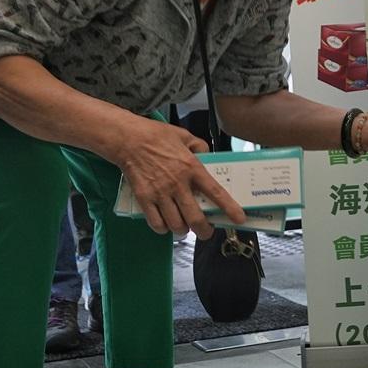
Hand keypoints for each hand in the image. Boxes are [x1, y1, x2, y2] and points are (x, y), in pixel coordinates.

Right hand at [111, 114, 245, 238]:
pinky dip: (163, 228)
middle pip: (195, 218)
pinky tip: (165, 224)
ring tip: (184, 226)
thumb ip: (200, 146)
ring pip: (176, 225)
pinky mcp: (144, 199)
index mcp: (191, 167)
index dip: (229, 208)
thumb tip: (207, 156)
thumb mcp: (184, 135)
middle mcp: (178, 183)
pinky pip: (157, 223)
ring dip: (183, 230)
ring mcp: (160, 193)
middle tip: (206, 232)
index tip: (239, 218)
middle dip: (204, 231)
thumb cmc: (156, 136)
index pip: (215, 192)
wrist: (128, 139)